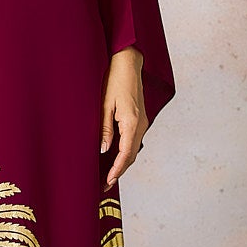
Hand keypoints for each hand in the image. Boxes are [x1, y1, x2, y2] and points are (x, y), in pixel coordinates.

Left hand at [100, 47, 145, 188]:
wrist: (127, 61)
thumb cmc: (114, 79)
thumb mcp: (104, 104)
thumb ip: (105, 128)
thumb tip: (104, 150)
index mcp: (132, 122)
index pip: (126, 154)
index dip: (116, 170)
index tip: (108, 181)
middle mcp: (141, 124)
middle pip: (131, 155)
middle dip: (119, 171)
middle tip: (105, 185)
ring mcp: (142, 121)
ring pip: (133, 149)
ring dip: (122, 162)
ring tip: (108, 174)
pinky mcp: (138, 117)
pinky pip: (133, 140)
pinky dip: (125, 151)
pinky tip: (114, 155)